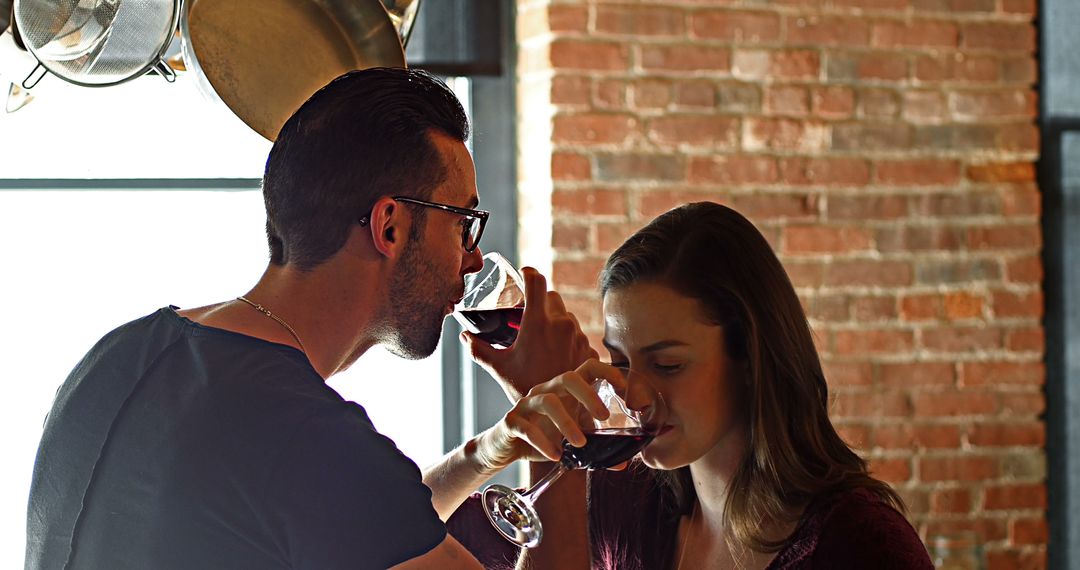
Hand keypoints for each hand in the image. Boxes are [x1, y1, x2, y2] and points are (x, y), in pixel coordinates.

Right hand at [462, 267, 597, 401]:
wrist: (558, 412)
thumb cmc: (525, 388)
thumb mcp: (499, 367)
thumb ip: (479, 350)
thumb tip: (464, 337)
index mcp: (537, 322)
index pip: (536, 281)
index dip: (529, 273)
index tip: (524, 275)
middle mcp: (560, 323)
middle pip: (551, 296)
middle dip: (540, 301)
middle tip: (529, 314)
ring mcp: (578, 335)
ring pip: (566, 316)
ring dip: (555, 321)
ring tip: (543, 340)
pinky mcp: (589, 349)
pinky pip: (577, 335)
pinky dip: (568, 340)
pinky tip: (557, 355)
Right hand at [471, 359, 625, 472]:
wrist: (505, 449)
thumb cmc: (543, 437)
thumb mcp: (572, 442)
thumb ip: (596, 450)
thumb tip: (623, 463)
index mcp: (564, 392)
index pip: (587, 369)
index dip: (607, 372)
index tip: (623, 388)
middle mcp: (545, 391)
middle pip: (568, 378)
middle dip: (588, 394)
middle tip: (604, 416)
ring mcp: (527, 404)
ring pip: (548, 401)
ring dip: (566, 422)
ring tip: (580, 444)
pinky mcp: (511, 421)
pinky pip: (527, 427)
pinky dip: (543, 442)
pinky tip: (556, 456)